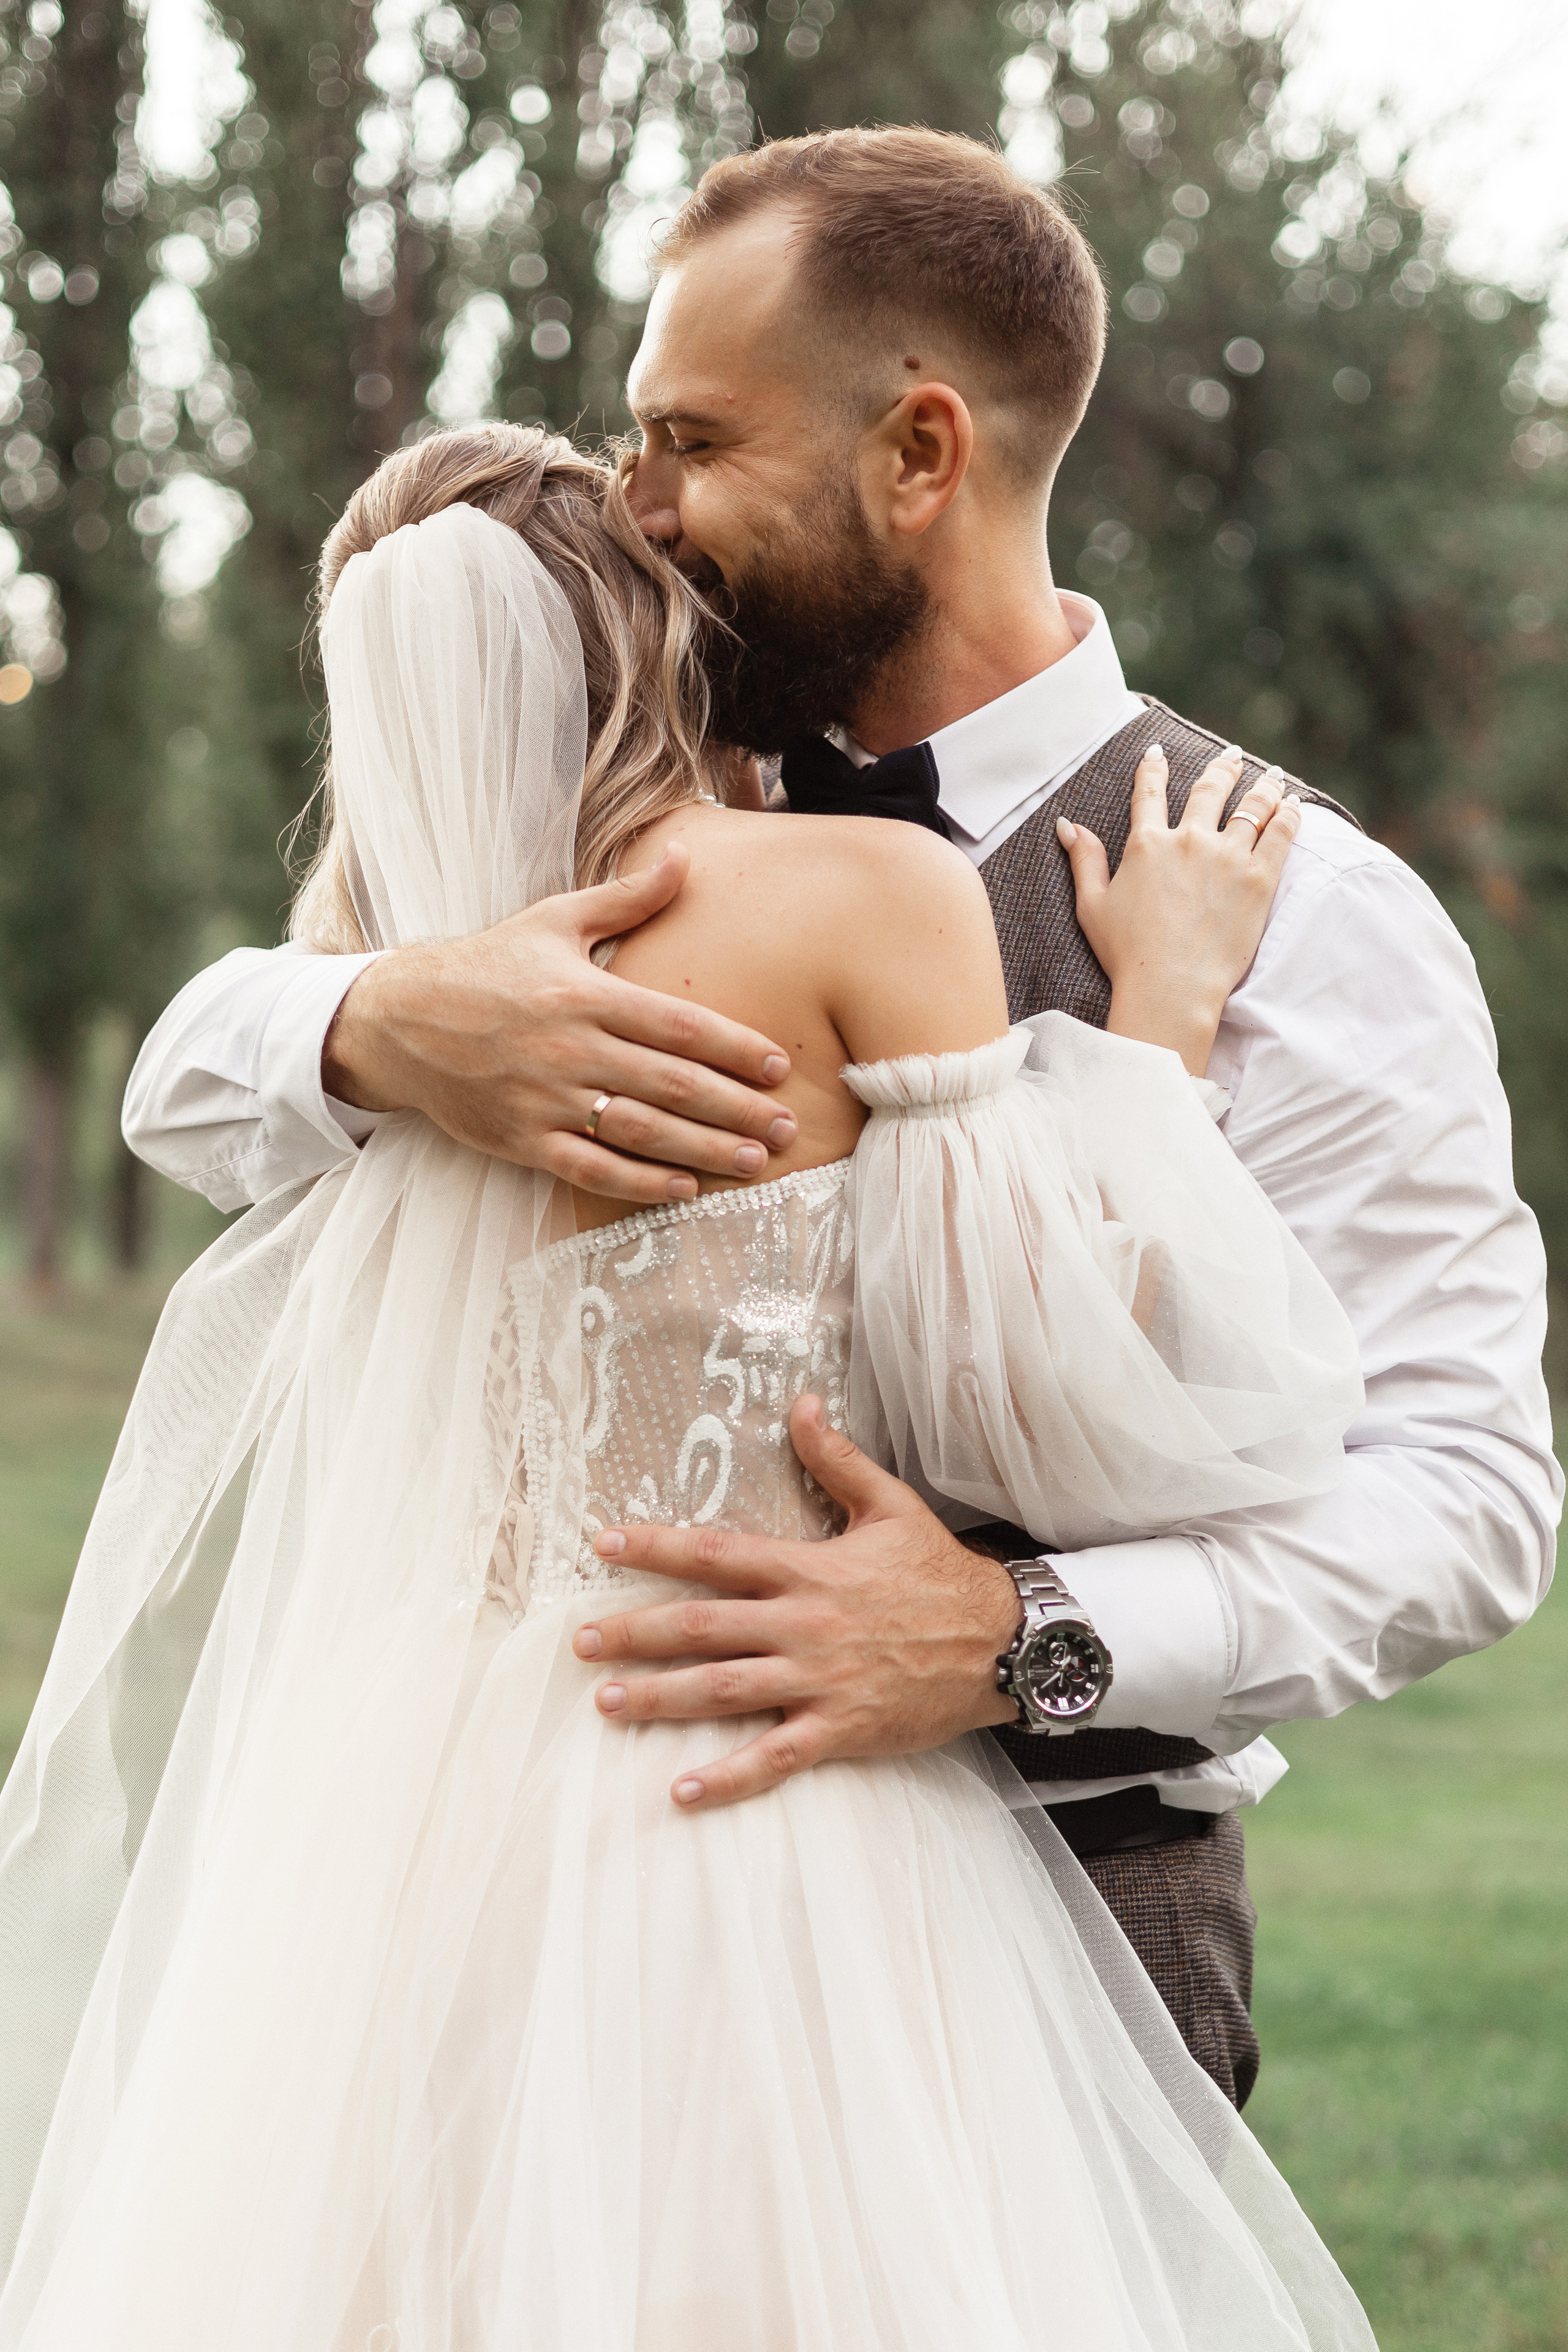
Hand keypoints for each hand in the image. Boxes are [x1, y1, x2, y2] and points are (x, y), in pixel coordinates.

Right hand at [321, 842, 797, 1203]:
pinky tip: (685, 1187)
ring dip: (704, 1149)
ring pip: (640, 1131)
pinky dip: (640, 1182)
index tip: (777, 1064)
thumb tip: (686, 858)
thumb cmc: (486, 966)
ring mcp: (544, 1099)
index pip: (676, 1025)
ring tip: (757, 1159)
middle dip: (737, 1107)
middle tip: (789, 1123)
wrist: (399, 1019)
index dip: (733, 1047)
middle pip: (671, 1084)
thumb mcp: (553, 920)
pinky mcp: (520, 1139)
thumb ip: (625, 899)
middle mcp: (569, 1048)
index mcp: (584, 993)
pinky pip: (590, 1168)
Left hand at [571, 1395, 1020, 1809]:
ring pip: (724, 1689)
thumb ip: (837, 1460)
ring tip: (607, 1704)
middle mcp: (803, 1623)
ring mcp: (819, 1679)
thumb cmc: (942, 1574)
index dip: (656, 1546)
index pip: (715, 1553)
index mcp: (807, 1568)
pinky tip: (683, 1788)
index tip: (604, 1542)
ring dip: (661, 1697)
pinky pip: (775, 1756)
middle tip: (580, 1642)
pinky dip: (729, 1775)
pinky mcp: (840, 1728)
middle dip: (635, 1633)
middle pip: (701, 1626)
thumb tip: (801, 1405)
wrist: (1004, 1639)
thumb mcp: (892, 1506)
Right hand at [1056, 743, 1300, 1075]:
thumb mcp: (1093, 905)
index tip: (1157, 751)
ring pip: (1252, 806)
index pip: (1149, 792)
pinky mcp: (1260, 878)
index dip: (1152, 768)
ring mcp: (1228, 856)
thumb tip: (1067, 824)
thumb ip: (1085, 860)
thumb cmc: (1127, 954)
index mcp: (1147, 845)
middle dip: (1222, 768)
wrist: (1171, 986)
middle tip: (1232, 756)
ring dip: (1264, 787)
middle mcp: (1189, 840)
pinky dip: (1289, 814)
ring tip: (1274, 777)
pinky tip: (1294, 804)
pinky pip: (1281, 832)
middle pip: (1209, 790)